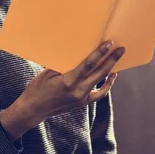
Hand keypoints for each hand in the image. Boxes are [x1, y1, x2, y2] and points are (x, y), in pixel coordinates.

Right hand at [0, 40, 124, 140]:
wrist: (33, 110)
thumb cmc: (37, 89)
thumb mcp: (47, 73)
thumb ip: (64, 65)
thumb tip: (78, 55)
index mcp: (68, 82)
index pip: (88, 65)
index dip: (100, 53)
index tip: (109, 43)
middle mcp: (77, 91)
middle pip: (100, 73)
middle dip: (111, 59)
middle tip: (121, 49)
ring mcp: (81, 99)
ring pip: (101, 82)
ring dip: (111, 70)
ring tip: (117, 58)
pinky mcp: (82, 103)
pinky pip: (99, 94)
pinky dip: (107, 85)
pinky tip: (112, 76)